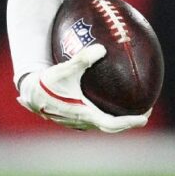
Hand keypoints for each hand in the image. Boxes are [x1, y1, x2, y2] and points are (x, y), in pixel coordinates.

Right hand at [17, 44, 149, 132]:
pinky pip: (96, 118)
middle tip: (144, 113)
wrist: (30, 92)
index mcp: (83, 114)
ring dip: (118, 119)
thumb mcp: (64, 69)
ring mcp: (78, 121)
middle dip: (129, 121)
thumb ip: (83, 59)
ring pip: (103, 123)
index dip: (129, 122)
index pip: (112, 123)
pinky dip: (107, 113)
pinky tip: (111, 100)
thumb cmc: (47, 82)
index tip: (144, 118)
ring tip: (133, 108)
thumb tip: (102, 49)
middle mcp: (82, 121)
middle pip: (111, 127)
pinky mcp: (74, 117)